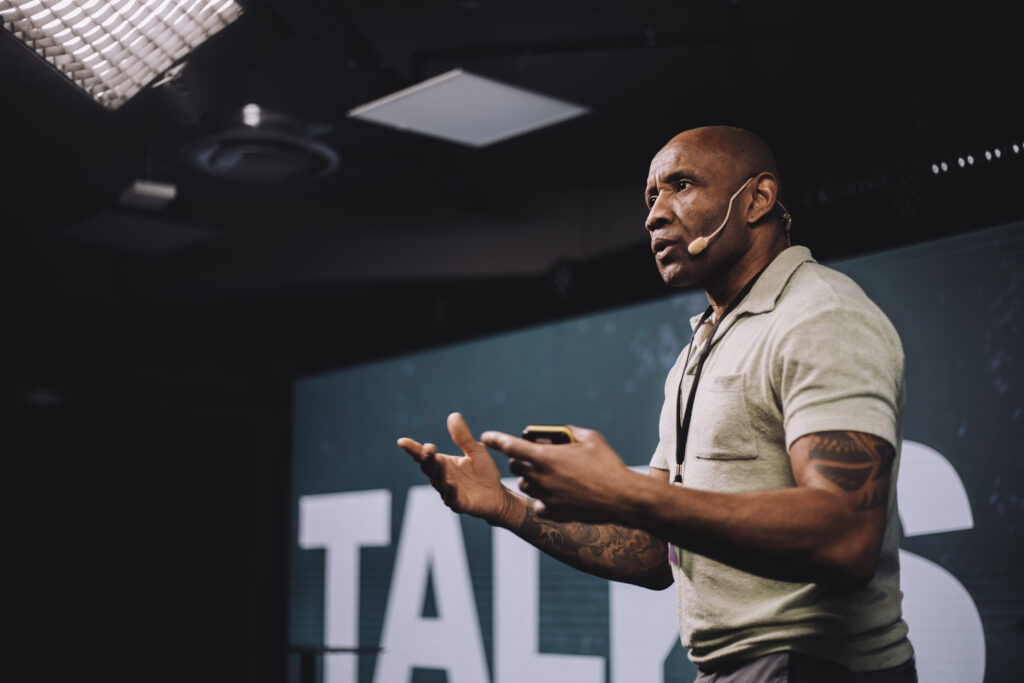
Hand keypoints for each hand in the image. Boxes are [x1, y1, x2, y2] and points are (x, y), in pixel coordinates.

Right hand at [398, 412, 513, 523]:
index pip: (424, 455)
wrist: (497, 495)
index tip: (402, 441)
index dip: (413, 449)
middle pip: (428, 467)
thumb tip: (453, 415)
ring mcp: (449, 491)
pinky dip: (450, 492)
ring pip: (438, 482)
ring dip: (437, 473)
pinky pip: (452, 498)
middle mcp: (442, 477)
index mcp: (443, 463)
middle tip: (427, 448)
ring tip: (437, 464)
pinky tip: (450, 484)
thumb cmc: (483, 472)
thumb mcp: (475, 450)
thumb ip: (463, 437)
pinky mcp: (459, 503)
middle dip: (426, 458)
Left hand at [481, 425, 635, 521]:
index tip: (486, 437)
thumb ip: (570, 431)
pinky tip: (555, 494)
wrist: (623, 498)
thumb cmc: (609, 465)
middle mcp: (542, 477)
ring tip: (547, 474)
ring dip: (530, 478)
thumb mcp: (591, 438)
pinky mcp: (555, 512)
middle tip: (534, 456)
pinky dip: (542, 499)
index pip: (511, 446)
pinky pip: (538, 504)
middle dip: (519, 459)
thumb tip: (561, 431)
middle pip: (515, 466)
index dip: (496, 440)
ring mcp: (546, 497)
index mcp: (547, 457)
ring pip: (525, 485)